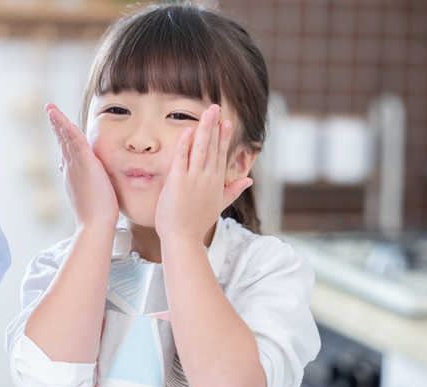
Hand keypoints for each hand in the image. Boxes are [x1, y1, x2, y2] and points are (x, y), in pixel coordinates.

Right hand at [46, 104, 119, 230]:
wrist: (95, 225)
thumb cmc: (94, 214)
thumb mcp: (84, 193)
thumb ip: (77, 180)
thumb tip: (66, 171)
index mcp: (72, 173)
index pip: (66, 149)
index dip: (61, 135)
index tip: (57, 123)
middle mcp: (71, 168)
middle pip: (62, 141)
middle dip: (56, 124)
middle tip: (49, 109)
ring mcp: (77, 167)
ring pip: (67, 139)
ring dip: (59, 122)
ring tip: (51, 109)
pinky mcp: (88, 166)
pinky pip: (78, 144)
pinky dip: (70, 131)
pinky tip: (64, 121)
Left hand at [155, 105, 251, 242]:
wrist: (183, 238)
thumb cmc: (197, 223)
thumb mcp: (220, 205)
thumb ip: (234, 190)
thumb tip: (249, 179)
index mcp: (217, 183)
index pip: (221, 155)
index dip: (224, 137)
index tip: (226, 122)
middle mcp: (207, 178)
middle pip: (212, 147)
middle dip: (215, 126)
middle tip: (216, 108)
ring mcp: (193, 179)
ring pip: (200, 149)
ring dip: (204, 129)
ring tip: (207, 112)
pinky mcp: (178, 181)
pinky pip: (181, 158)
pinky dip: (185, 144)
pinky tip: (188, 131)